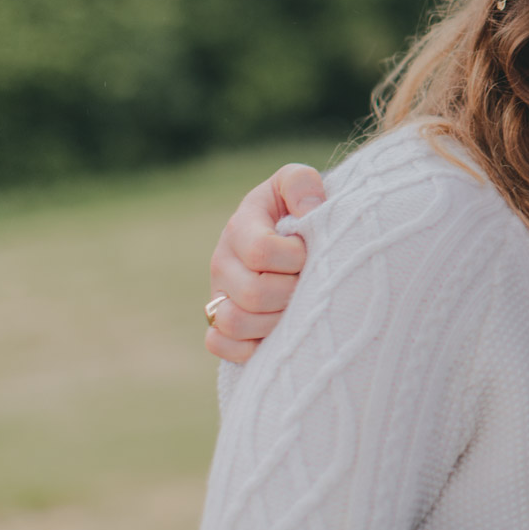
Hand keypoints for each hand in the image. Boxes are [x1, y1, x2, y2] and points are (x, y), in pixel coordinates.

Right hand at [205, 164, 324, 362]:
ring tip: (295, 306)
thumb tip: (309, 211)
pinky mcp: (218, 322)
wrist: (292, 233)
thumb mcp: (299, 182)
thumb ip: (302, 184)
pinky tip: (274, 332)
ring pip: (234, 322)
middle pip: (253, 293)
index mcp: (240, 226)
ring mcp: (218, 294)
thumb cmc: (299, 207)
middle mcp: (223, 261)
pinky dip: (247, 347)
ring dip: (274, 321)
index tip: (311, 252)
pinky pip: (219, 345)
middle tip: (308, 283)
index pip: (261, 251)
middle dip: (291, 292)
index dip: (295, 257)